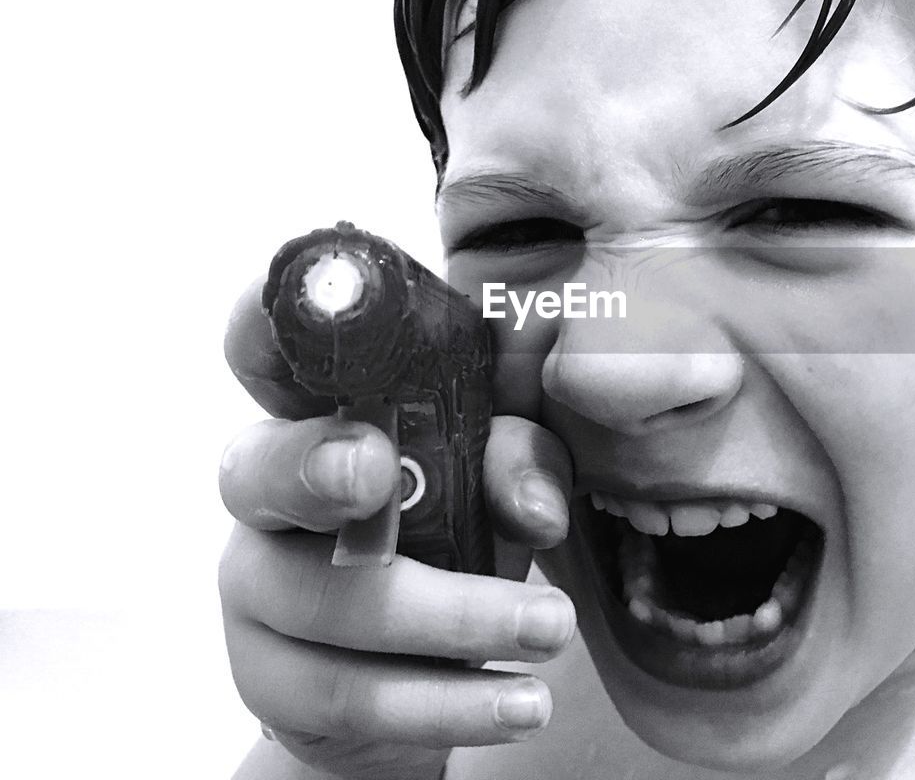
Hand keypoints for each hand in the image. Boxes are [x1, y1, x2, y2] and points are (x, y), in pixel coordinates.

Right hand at [218, 279, 575, 778]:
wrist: (417, 680)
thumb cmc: (451, 544)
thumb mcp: (494, 490)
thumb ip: (515, 455)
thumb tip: (534, 479)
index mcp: (321, 417)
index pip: (269, 354)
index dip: (273, 325)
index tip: (328, 315)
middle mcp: (270, 493)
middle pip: (258, 468)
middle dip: (314, 466)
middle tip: (378, 471)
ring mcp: (258, 587)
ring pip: (333, 601)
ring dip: (457, 617)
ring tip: (552, 630)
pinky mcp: (270, 679)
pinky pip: (352, 695)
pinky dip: (450, 701)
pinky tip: (520, 702)